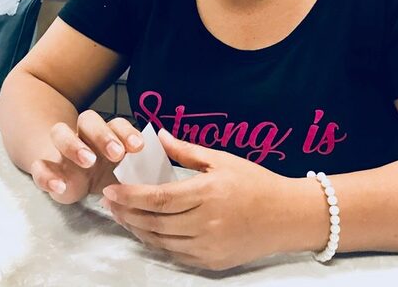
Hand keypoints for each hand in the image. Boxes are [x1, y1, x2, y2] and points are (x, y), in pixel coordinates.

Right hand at [29, 111, 144, 204]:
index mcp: (106, 135)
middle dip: (104, 134)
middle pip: (88, 120)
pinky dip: (48, 176)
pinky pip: (40, 167)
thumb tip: (171, 165)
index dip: (127, 132)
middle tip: (117, 154)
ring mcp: (61, 151)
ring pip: (60, 133)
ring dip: (74, 144)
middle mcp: (83, 136)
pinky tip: (61, 187)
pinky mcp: (46, 169)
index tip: (138, 147)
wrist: (66, 179)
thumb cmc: (103, 175)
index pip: (116, 123)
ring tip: (88, 161)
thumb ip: (142, 169)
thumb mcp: (123, 173)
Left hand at [101, 129, 326, 270]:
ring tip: (122, 216)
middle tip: (109, 203)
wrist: (287, 216)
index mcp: (206, 193)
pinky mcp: (212, 262)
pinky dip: (157, 244)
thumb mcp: (222, 159)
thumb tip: (159, 136)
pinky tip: (147, 232)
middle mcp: (206, 223)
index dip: (130, 196)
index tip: (110, 189)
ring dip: (137, 230)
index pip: (158, 198)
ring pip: (161, 242)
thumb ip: (186, 151)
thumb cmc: (255, 182)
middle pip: (154, 222)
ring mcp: (209, 246)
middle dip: (126, 213)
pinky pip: (175, 255)